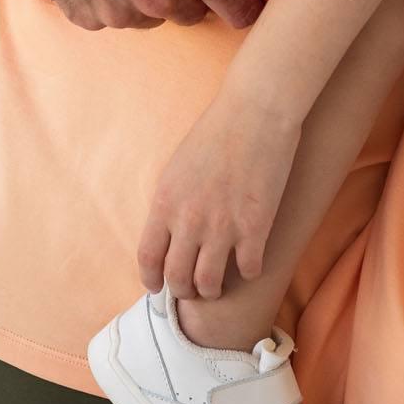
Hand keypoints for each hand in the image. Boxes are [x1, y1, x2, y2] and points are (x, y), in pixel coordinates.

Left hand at [138, 96, 300, 299]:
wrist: (255, 112)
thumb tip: (168, 236)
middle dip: (182, 291)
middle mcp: (189, 220)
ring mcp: (223, 226)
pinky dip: (248, 271)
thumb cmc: (216, 132)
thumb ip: (171, 204)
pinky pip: (248, 270)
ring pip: (209, 284)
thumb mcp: (177, 168)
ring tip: (217, 285)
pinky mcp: (256, 227)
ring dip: (212, 290)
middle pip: (177, 278)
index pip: (148, 258)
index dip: (151, 280)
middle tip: (191, 289)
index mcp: (165, 203)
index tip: (157, 287)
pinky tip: (250, 261)